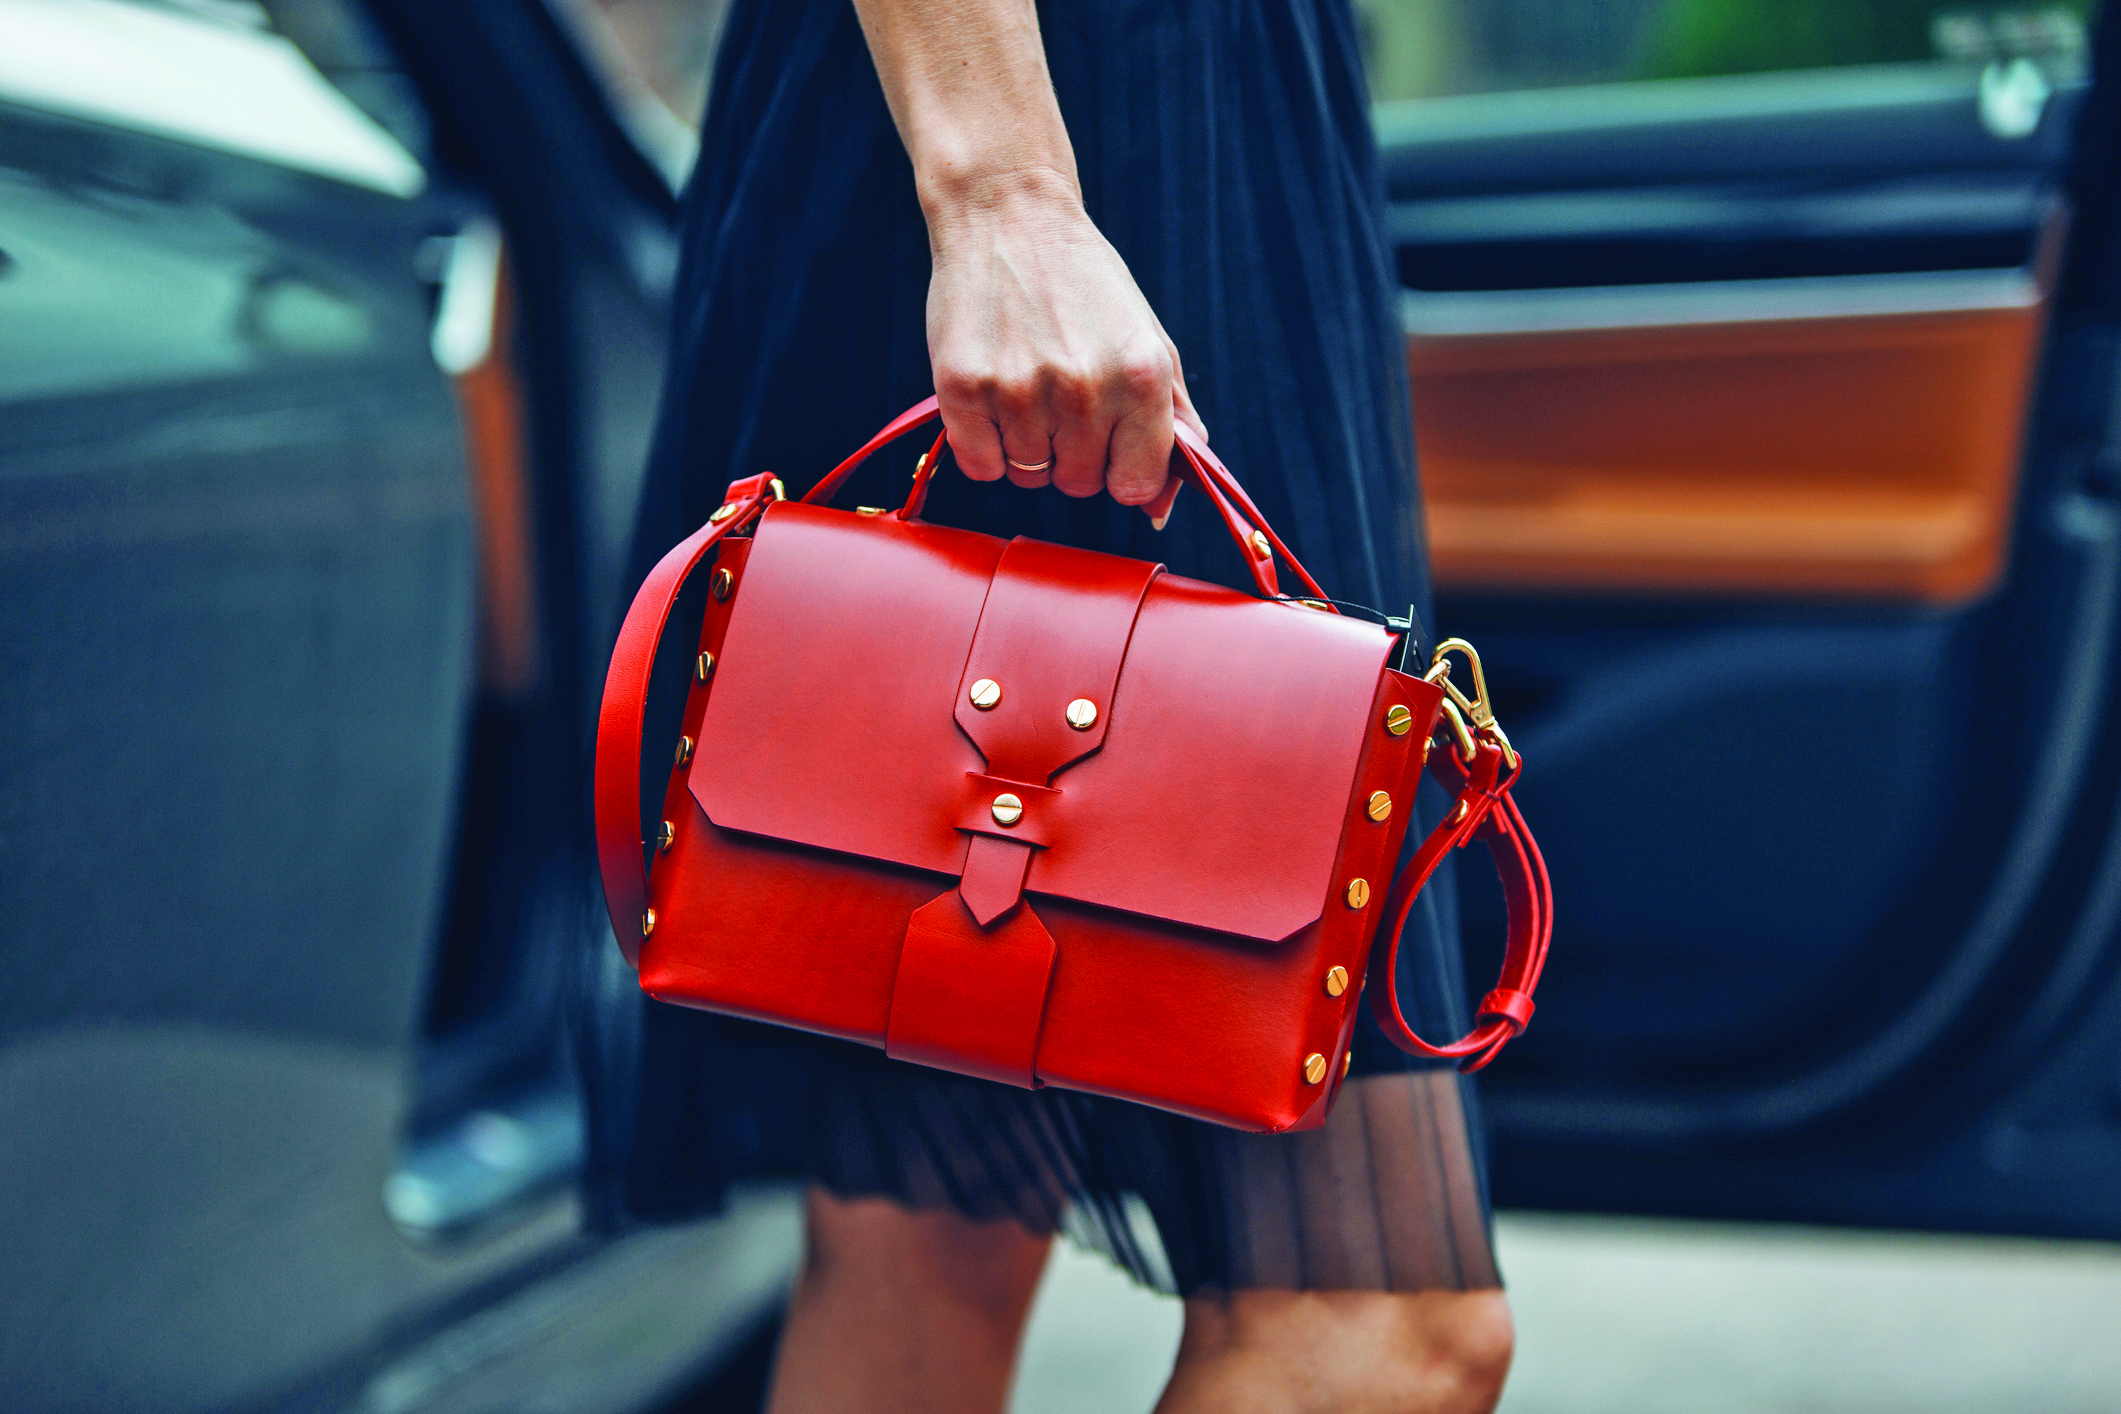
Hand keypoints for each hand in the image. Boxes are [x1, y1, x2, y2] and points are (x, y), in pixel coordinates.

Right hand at [925, 166, 1205, 506]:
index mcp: (1141, 377)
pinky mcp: (963, 389)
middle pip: (1079, 484)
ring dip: (1026, 444)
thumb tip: (1164, 505)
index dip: (1121, 471)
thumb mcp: (1147, 339)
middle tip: (1059, 393)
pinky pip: (980, 466)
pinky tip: (992, 393)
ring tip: (1025, 380)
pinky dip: (983, 445)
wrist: (1009, 215)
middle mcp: (1085, 388)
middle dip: (1071, 453)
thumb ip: (1171, 420)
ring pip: (1028, 476)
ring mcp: (1020, 391)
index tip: (1107, 444)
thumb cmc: (1084, 283)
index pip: (1138, 486)